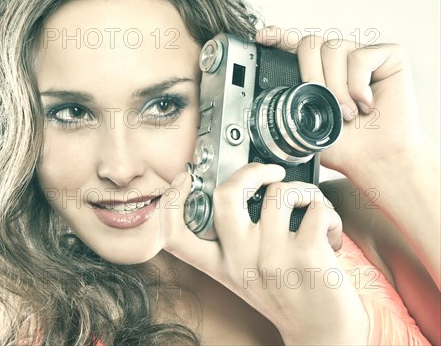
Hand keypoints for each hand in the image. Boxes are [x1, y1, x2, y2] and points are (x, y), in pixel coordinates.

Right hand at [160, 163, 368, 344]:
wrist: (324, 335)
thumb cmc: (290, 300)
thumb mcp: (247, 276)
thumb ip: (236, 244)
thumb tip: (242, 192)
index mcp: (222, 265)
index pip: (176, 235)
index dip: (170, 201)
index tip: (184, 180)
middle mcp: (240, 260)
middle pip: (224, 195)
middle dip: (251, 171)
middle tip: (271, 174)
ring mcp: (271, 257)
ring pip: (280, 191)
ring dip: (304, 191)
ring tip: (311, 209)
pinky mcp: (306, 254)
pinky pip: (316, 207)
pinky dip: (328, 212)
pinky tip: (330, 232)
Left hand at [255, 26, 424, 175]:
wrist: (376, 159)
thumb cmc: (345, 144)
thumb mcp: (304, 124)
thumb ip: (290, 101)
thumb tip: (268, 95)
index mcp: (318, 71)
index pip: (295, 44)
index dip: (278, 36)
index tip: (262, 37)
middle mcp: (339, 58)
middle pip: (310, 43)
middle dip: (311, 76)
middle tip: (323, 104)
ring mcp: (363, 54)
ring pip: (334, 48)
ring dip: (336, 86)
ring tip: (347, 112)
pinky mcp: (389, 55)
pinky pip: (361, 57)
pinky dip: (358, 84)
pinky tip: (366, 103)